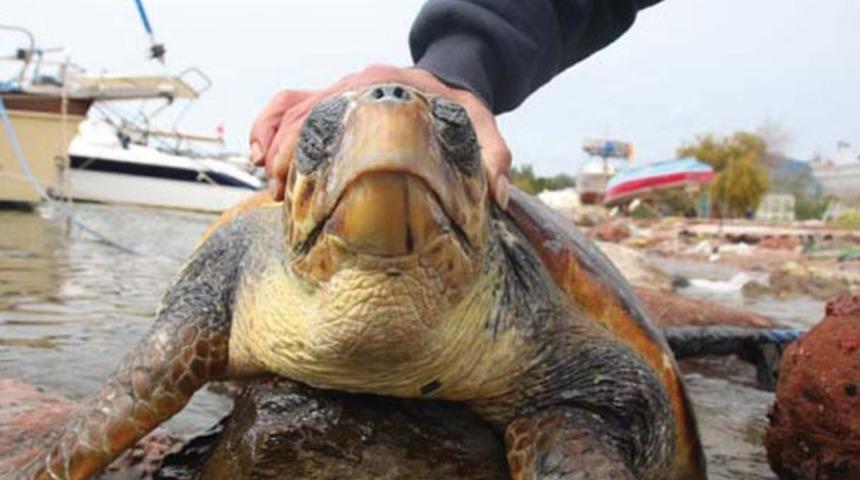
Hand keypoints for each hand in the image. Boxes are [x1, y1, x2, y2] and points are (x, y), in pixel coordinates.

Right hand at [249, 65, 510, 207]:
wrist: (448, 79)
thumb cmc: (459, 108)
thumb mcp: (482, 127)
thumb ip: (494, 157)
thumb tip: (496, 195)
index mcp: (387, 88)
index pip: (338, 112)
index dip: (313, 147)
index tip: (300, 185)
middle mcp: (355, 85)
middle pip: (304, 113)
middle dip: (285, 155)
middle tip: (281, 197)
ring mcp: (339, 90)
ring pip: (290, 109)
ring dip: (272, 144)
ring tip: (271, 187)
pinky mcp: (331, 99)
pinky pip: (288, 103)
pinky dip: (268, 125)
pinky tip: (260, 158)